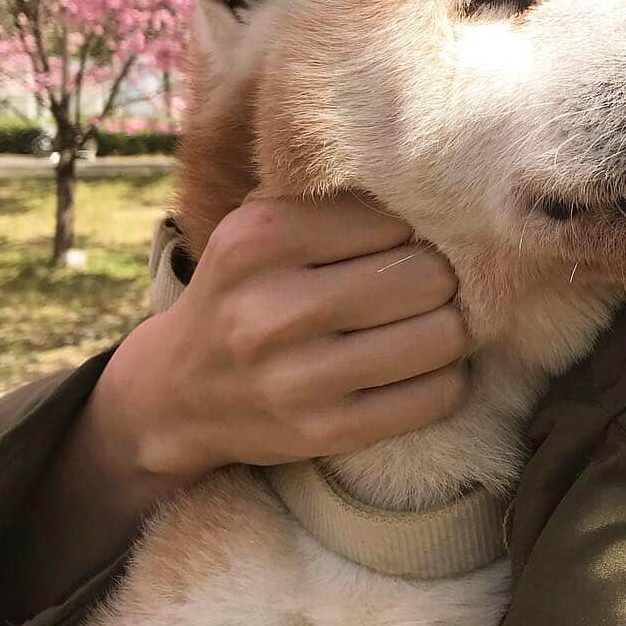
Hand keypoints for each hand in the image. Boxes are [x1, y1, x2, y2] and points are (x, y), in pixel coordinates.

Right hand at [92, 193, 469, 482]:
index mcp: (258, 241)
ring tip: (426, 324)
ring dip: (448, 327)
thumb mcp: (259, 227)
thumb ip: (331, 200)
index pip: (393, 219)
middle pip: (427, 276)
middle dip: (438, 278)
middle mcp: (273, 310)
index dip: (408, 231)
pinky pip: (437, 396)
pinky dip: (446, 378)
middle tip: (423, 286)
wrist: (177, 394)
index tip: (396, 246)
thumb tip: (434, 192)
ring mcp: (299, 380)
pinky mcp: (328, 432)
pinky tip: (419, 369)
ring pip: (443, 336)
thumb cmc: (244, 292)